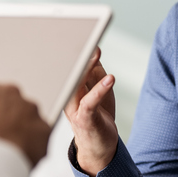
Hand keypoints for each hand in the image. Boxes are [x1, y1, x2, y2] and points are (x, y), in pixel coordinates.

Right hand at [0, 75, 51, 166]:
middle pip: (8, 101)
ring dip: (20, 129)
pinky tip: (19, 156)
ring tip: (5, 150)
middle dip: (4, 117)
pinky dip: (33, 144)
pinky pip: (39, 135)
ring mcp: (29, 108)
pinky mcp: (43, 127)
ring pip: (27, 117)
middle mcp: (8, 91)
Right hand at [65, 47, 118, 175]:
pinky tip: (110, 79)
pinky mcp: (84, 118)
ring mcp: (73, 108)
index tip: (78, 30)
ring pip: (75, 83)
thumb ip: (94, 71)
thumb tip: (95, 49)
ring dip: (86, 66)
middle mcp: (67, 96)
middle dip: (76, 52)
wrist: (99, 147)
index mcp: (67, 87)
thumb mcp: (97, 89)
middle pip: (68, 70)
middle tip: (84, 35)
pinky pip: (89, 101)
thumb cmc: (97, 116)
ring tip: (95, 52)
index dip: (71, 48)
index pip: (67, 65)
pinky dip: (100, 89)